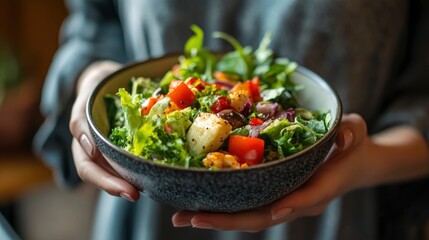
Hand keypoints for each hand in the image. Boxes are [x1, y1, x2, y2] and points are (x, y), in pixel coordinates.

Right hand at [69, 61, 139, 201]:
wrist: (111, 77)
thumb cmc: (96, 85)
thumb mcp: (86, 94)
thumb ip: (80, 118)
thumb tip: (88, 147)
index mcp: (83, 142)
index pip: (88, 169)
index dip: (105, 182)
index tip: (126, 190)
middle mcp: (97, 150)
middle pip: (104, 176)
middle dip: (119, 187)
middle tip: (137, 194)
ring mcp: (112, 149)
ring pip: (119, 172)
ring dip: (132, 181)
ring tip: (150, 187)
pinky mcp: (128, 145)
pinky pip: (133, 159)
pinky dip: (142, 167)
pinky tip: (156, 171)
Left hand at [172, 114, 369, 231]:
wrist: (346, 161)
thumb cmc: (350, 145)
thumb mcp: (356, 131)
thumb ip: (352, 133)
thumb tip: (345, 135)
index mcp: (319, 187)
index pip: (305, 200)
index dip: (290, 206)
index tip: (273, 211)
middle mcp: (295, 201)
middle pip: (261, 217)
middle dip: (227, 220)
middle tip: (191, 217)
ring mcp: (280, 200)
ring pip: (247, 216)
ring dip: (215, 217)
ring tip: (181, 216)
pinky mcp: (268, 195)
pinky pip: (243, 204)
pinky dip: (220, 206)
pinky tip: (195, 201)